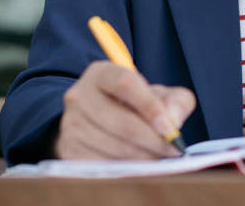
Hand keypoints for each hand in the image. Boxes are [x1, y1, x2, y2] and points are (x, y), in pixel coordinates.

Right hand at [54, 60, 196, 159]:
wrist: (97, 121)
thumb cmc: (134, 105)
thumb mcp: (157, 94)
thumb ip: (175, 101)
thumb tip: (173, 122)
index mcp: (101, 73)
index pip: (126, 84)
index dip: (151, 107)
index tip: (171, 129)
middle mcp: (79, 95)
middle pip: (121, 122)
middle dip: (153, 141)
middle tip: (174, 152)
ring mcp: (70, 124)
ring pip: (113, 147)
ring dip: (143, 159)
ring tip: (160, 161)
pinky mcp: (69, 150)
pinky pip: (102, 166)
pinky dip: (126, 171)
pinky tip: (140, 169)